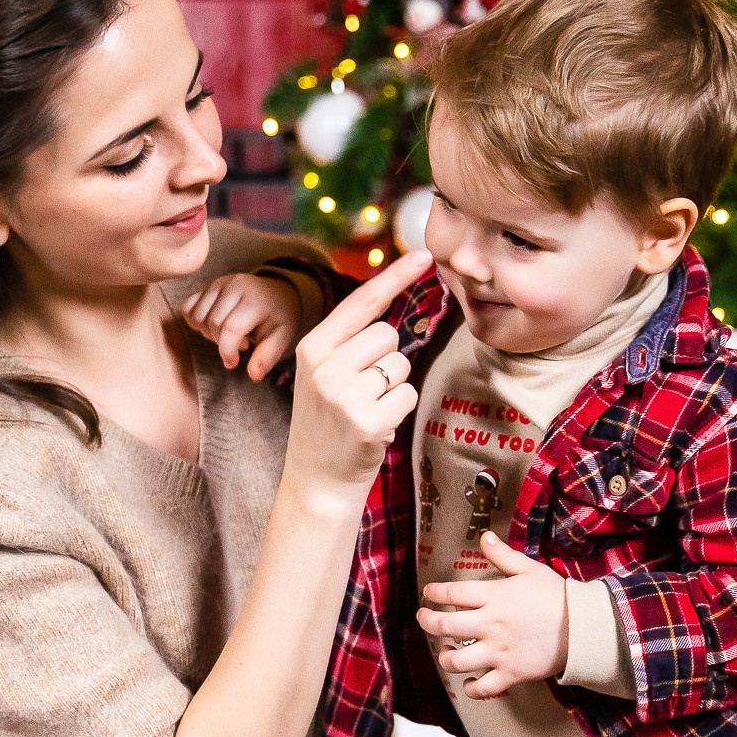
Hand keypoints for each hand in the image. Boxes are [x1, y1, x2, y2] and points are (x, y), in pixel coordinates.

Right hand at [179, 267, 311, 380]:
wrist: (278, 293)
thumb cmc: (279, 317)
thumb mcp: (281, 337)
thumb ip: (267, 357)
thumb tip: (254, 375)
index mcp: (256, 299)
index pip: (231, 328)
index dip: (228, 351)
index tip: (233, 363)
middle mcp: (235, 285)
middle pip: (213, 323)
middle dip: (221, 342)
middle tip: (241, 343)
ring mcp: (219, 283)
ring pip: (198, 316)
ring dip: (208, 332)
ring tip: (228, 334)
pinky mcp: (208, 286)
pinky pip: (189, 308)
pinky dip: (195, 321)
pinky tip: (214, 326)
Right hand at [282, 247, 429, 500]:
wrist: (315, 482)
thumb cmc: (326, 424)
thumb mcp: (321, 376)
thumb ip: (348, 344)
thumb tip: (390, 313)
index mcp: (311, 348)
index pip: (361, 303)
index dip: (395, 276)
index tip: (424, 254)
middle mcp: (325, 367)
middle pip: (387, 334)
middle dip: (386, 359)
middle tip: (362, 392)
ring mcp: (345, 394)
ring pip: (400, 364)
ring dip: (393, 387)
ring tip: (365, 411)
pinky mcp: (369, 420)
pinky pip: (408, 394)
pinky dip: (399, 410)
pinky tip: (375, 427)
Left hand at [418, 533, 569, 698]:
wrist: (584, 627)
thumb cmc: (557, 596)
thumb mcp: (530, 569)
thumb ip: (503, 555)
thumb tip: (484, 537)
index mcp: (495, 597)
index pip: (452, 593)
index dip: (434, 592)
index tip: (428, 593)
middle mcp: (491, 624)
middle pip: (444, 626)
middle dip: (427, 622)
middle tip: (424, 618)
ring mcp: (499, 651)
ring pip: (457, 660)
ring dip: (445, 657)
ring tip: (445, 652)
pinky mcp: (511, 673)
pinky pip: (483, 688)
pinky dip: (471, 688)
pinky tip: (468, 681)